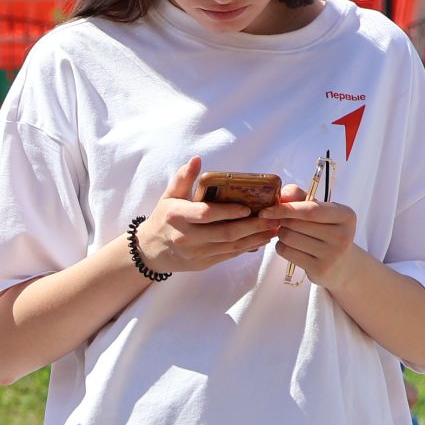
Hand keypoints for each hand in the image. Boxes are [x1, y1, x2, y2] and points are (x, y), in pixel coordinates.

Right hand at [133, 157, 279, 274]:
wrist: (150, 250)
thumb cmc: (163, 219)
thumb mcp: (169, 197)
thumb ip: (183, 178)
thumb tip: (197, 160)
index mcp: (177, 216)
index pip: (206, 214)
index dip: (228, 212)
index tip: (248, 208)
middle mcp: (186, 236)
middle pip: (225, 233)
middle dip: (252, 226)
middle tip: (273, 218)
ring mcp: (195, 253)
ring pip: (231, 246)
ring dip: (255, 238)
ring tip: (273, 228)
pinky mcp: (202, 263)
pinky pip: (229, 255)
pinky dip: (247, 248)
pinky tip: (261, 239)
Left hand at [272, 189, 360, 290]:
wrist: (342, 264)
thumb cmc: (326, 231)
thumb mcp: (321, 211)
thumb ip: (301, 198)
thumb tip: (283, 193)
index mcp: (345, 216)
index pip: (310, 210)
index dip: (285, 208)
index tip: (265, 210)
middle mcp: (343, 235)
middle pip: (295, 223)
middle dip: (282, 220)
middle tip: (284, 222)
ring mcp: (332, 254)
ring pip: (288, 237)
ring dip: (281, 234)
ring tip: (291, 234)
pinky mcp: (320, 269)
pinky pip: (286, 252)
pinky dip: (281, 247)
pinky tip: (291, 246)